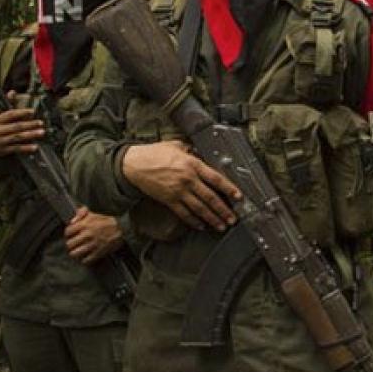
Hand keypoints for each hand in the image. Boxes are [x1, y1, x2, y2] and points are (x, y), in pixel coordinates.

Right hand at [0, 92, 45, 157]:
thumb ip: (4, 105)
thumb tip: (12, 92)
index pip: (9, 115)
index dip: (21, 113)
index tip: (32, 111)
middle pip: (15, 127)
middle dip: (29, 124)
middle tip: (40, 123)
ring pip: (17, 137)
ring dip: (30, 135)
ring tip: (41, 132)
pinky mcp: (3, 151)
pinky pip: (16, 149)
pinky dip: (26, 148)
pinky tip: (35, 147)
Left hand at [64, 207, 123, 264]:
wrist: (121, 229)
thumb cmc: (106, 222)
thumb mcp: (93, 214)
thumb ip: (81, 213)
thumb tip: (71, 221)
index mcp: (85, 225)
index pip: (68, 232)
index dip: (68, 234)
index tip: (71, 235)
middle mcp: (87, 235)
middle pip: (69, 244)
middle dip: (70, 244)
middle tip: (74, 244)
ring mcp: (93, 245)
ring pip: (75, 253)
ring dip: (75, 253)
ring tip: (77, 251)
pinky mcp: (98, 252)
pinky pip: (86, 260)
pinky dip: (84, 259)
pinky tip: (86, 256)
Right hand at [120, 140, 241, 231]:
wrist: (134, 164)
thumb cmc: (155, 153)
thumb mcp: (177, 145)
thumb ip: (192, 151)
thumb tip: (203, 154)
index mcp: (192, 164)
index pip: (216, 179)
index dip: (229, 189)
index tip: (239, 197)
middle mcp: (188, 179)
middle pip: (210, 198)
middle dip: (224, 210)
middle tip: (233, 218)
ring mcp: (178, 192)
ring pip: (199, 209)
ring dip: (212, 218)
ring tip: (222, 226)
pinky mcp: (169, 200)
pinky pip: (184, 214)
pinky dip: (193, 221)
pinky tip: (201, 226)